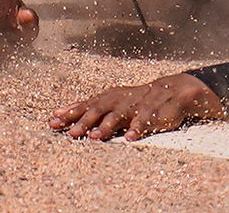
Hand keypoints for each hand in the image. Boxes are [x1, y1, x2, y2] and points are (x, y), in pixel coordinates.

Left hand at [50, 73, 226, 140]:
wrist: (175, 90)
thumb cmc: (138, 101)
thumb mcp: (114, 102)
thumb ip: (91, 109)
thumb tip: (59, 116)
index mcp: (111, 97)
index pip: (86, 103)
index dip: (70, 111)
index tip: (53, 120)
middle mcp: (122, 99)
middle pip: (99, 109)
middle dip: (84, 121)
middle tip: (71, 133)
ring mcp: (139, 104)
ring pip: (121, 114)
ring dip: (107, 126)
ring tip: (95, 137)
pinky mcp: (157, 111)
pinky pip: (147, 120)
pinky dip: (138, 128)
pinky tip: (130, 138)